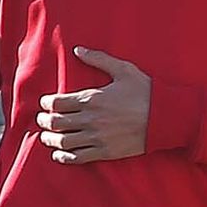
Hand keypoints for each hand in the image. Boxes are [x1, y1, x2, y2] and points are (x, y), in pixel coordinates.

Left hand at [37, 48, 151, 162]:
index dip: (47, 103)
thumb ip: (99, 59)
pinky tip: (59, 154)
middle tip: (41, 119)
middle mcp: (91, 119)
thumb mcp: (123, 70)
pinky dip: (64, 157)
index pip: (58, 103)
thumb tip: (78, 49)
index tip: (45, 103)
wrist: (165, 118)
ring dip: (50, 139)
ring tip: (46, 136)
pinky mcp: (105, 152)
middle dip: (44, 121)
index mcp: (92, 98)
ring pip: (63, 141)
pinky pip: (78, 157)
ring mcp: (97, 137)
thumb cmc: (145, 92)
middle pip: (56, 122)